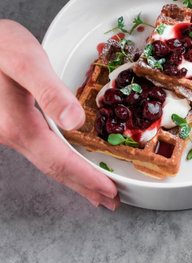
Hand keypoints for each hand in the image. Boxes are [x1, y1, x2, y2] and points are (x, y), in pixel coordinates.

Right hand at [0, 20, 118, 209]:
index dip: (86, 178)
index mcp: (20, 125)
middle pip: (53, 169)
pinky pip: (40, 151)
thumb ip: (49, 91)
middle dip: (84, 186)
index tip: (109, 192)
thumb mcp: (25, 61)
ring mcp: (8, 131)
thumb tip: (75, 120)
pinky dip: (61, 161)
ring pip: (46, 162)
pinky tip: (68, 160)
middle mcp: (12, 134)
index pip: (59, 161)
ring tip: (94, 190)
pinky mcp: (10, 123)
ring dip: (73, 177)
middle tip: (109, 201)